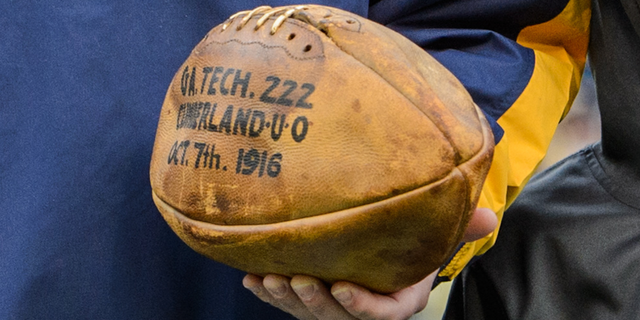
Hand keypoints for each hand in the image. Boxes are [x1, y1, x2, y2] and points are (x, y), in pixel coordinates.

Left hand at [243, 208, 497, 319]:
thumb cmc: (414, 243)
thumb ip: (460, 228)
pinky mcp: (316, 298)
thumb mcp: (437, 237)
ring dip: (288, 300)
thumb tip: (491, 216)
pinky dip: (269, 294)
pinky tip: (251, 278)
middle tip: (298, 280)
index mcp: (401, 300)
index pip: (384, 314)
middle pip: (341, 318)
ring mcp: (339, 306)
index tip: (340, 286)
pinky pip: (290, 304)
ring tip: (269, 277)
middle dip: (316, 303)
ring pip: (312, 314)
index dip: (361, 305)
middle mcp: (367, 308)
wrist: (391, 249)